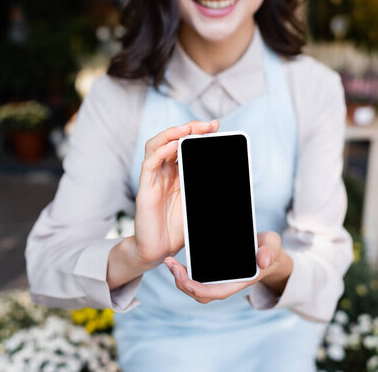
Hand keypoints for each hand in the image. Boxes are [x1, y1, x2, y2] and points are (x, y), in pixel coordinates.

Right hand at [132, 119, 219, 268]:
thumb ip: (209, 189)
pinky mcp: (145, 188)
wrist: (159, 252)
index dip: (199, 133)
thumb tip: (232, 176)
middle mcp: (164, 171)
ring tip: (189, 129)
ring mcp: (153, 178)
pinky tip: (174, 145)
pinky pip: (150, 163)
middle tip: (209, 125)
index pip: (186, 144)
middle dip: (190, 128)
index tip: (216, 126)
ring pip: (156, 145)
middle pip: (172, 139)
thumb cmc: (179, 229)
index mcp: (178, 173)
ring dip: (172, 133)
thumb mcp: (200, 205)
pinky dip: (161, 150)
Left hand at [163, 231, 293, 302]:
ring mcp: (218, 279)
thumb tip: (262, 260)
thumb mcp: (272, 246)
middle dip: (183, 283)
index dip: (199, 290)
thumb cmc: (269, 250)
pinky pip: (194, 276)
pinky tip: (173, 261)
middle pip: (200, 293)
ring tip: (169, 263)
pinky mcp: (212, 271)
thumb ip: (270, 252)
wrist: (266, 251)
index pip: (216, 292)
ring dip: (179, 277)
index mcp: (239, 281)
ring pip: (194, 286)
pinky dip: (183, 271)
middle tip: (171, 266)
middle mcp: (226, 284)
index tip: (186, 282)